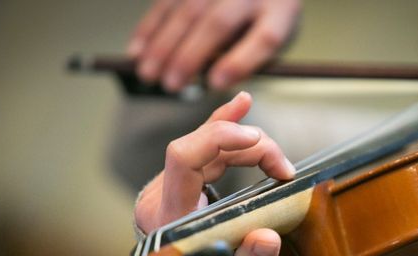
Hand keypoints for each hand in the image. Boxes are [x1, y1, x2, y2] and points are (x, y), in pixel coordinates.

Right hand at [127, 0, 301, 91]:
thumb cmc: (265, 14)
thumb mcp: (272, 36)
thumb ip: (250, 57)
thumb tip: (213, 80)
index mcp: (280, 12)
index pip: (265, 38)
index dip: (239, 62)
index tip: (215, 84)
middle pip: (219, 23)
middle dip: (190, 56)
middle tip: (170, 85)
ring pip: (188, 11)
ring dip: (163, 45)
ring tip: (148, 73)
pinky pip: (168, 1)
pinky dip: (150, 27)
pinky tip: (137, 50)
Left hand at [135, 91, 294, 255]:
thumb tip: (268, 238)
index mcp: (170, 217)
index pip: (183, 159)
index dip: (218, 139)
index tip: (257, 142)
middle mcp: (164, 195)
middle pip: (204, 146)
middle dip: (251, 148)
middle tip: (285, 171)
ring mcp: (172, 186)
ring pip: (210, 145)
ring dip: (249, 145)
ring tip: (278, 159)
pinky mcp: (185, 182)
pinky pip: (204, 147)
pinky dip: (226, 127)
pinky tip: (242, 105)